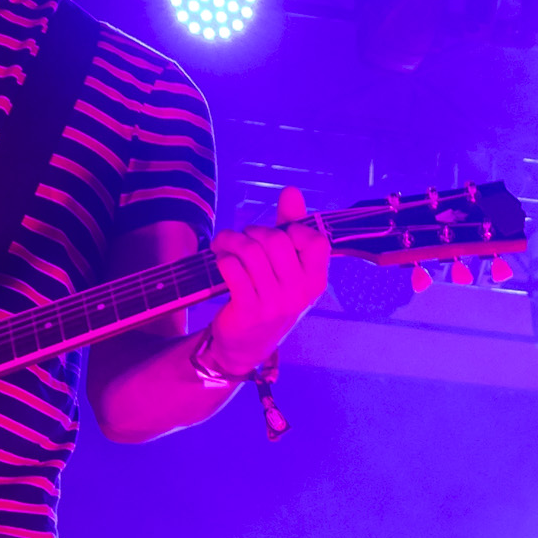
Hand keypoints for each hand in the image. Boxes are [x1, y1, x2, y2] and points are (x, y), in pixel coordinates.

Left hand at [200, 187, 332, 371]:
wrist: (246, 346)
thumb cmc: (269, 298)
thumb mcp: (288, 269)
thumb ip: (291, 229)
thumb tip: (292, 191)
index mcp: (315, 281)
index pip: (315, 241)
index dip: (293, 230)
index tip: (277, 236)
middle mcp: (299, 293)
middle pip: (275, 240)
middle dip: (253, 232)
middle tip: (242, 240)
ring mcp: (274, 303)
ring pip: (250, 251)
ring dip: (231, 240)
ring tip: (224, 244)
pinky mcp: (248, 309)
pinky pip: (232, 268)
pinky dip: (223, 258)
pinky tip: (221, 261)